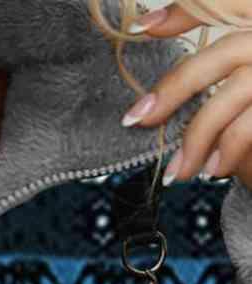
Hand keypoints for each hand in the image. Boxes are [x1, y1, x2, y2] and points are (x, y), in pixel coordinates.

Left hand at [123, 4, 251, 189]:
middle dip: (178, 85)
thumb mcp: (226, 101)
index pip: (232, 4)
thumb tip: (146, 42)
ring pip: (239, 87)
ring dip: (200, 133)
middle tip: (138, 118)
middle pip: (228, 50)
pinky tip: (211, 170)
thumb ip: (201, 72)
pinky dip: (226, 148)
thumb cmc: (250, 133)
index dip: (188, 9)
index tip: (140, 28)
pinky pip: (251, 123)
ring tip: (179, 170)